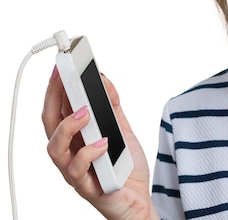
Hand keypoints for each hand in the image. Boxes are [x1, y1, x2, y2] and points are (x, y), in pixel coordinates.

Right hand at [42, 67, 157, 219]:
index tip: (61, 66)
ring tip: (86, 112)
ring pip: (56, 149)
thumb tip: (102, 79)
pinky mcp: (87, 187)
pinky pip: (79, 171)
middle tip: (65, 77)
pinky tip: (104, 142)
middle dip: (54, 97)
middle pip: (50, 123)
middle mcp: (69, 153)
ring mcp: (74, 171)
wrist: (139, 200)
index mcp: (75, 137)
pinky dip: (90, 153)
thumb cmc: (124, 167)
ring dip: (68, 127)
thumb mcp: (120, 128)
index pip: (58, 108)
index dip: (56, 87)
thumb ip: (111, 106)